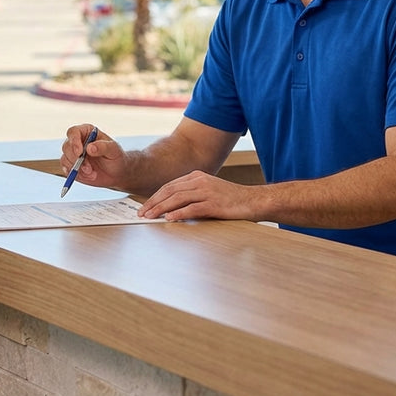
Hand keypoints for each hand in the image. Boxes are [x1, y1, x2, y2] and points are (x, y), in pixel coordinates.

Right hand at [61, 124, 128, 190]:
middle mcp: (77, 141)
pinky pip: (66, 170)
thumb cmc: (116, 157)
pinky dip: (75, 175)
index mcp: (87, 132)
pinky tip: (88, 176)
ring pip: (65, 159)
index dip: (74, 141)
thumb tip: (90, 148)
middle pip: (66, 147)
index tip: (79, 152)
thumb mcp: (114, 150)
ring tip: (92, 174)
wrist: (116, 172)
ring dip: (77, 169)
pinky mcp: (71, 166)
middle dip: (76, 159)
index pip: (73, 132)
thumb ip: (103, 147)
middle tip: (89, 169)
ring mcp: (73, 154)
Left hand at [138, 171, 255, 221]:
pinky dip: (179, 214)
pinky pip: (192, 208)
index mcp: (197, 176)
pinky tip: (169, 219)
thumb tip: (171, 208)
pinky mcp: (214, 204)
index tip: (145, 206)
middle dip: (153, 202)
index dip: (155, 196)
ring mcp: (207, 191)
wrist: (254, 200)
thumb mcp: (209, 191)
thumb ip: (192, 196)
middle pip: (170, 190)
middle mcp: (200, 181)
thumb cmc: (231, 199)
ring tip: (150, 216)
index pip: (170, 186)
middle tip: (142, 213)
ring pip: (177, 198)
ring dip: (161, 208)